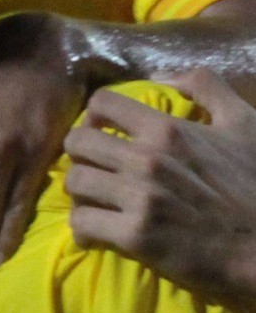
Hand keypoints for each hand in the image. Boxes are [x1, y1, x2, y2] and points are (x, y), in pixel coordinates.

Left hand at [65, 70, 255, 301]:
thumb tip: (165, 76)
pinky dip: (84, 228)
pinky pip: (82, 222)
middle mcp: (147, 159)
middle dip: (80, 154)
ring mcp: (139, 198)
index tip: (101, 130)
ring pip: (73, 181)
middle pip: (77, 142)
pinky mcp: (136, 236)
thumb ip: (208, 88)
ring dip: (80, 192)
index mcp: (169, 130)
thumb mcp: (245, 123)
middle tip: (95, 168)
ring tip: (95, 200)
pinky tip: (96, 232)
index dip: (94, 115)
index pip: (102, 102)